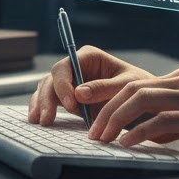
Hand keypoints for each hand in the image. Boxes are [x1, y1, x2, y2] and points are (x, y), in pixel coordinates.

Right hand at [28, 46, 152, 124]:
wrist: (141, 102)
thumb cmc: (137, 88)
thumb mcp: (126, 86)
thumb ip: (104, 88)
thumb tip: (79, 93)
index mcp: (89, 57)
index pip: (66, 66)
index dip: (63, 84)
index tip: (70, 105)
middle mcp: (76, 67)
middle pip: (53, 78)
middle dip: (47, 98)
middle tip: (47, 120)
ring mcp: (70, 82)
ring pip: (47, 89)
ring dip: (40, 104)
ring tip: (40, 121)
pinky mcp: (67, 98)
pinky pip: (49, 100)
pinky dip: (41, 108)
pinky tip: (37, 120)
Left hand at [88, 67, 178, 156]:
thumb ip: (178, 118)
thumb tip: (148, 133)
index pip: (138, 83)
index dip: (111, 96)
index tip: (91, 112)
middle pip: (133, 89)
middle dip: (106, 108)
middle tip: (90, 130)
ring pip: (143, 99)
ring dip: (116, 119)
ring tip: (101, 138)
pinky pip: (163, 120)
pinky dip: (140, 132)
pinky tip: (127, 143)